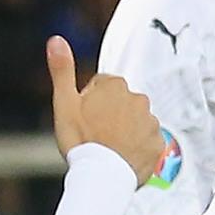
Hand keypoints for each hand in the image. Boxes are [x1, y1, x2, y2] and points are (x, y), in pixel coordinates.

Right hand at [51, 38, 164, 179]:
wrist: (100, 176)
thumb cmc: (80, 140)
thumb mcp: (64, 102)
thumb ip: (62, 69)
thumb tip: (56, 38)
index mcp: (116, 86)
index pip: (102, 87)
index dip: (90, 103)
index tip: (83, 119)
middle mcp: (139, 99)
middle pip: (121, 104)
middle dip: (110, 115)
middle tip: (95, 136)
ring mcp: (151, 122)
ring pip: (135, 123)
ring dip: (125, 132)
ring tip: (108, 150)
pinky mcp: (158, 144)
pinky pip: (146, 143)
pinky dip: (136, 149)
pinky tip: (122, 159)